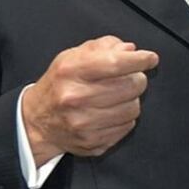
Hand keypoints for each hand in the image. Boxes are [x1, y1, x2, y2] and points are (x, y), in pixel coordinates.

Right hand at [22, 35, 158, 164]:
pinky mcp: (92, 142)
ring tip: (119, 96)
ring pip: (133, 108)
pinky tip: (112, 112)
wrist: (37, 121)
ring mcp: (83, 124)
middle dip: (138, 78)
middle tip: (131, 77)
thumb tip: (131, 50)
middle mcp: (75, 98)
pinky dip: (125, 117)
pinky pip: (127, 127)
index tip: (150, 58)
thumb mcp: (73, 56)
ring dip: (132, 99)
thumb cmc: (60, 83)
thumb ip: (104, 46)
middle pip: (130, 86)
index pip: (115, 63)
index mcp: (71, 71)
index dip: (139, 60)